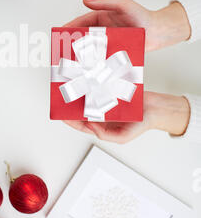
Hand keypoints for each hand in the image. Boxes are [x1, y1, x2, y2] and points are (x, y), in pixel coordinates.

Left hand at [64, 92, 189, 143]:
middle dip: (72, 104)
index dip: (70, 120)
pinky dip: (93, 84)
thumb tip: (90, 126)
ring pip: (89, 97)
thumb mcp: (122, 137)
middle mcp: (102, 113)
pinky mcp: (112, 90)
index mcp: (102, 126)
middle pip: (82, 109)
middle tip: (63, 97)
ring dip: (81, 93)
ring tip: (71, 87)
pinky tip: (86, 80)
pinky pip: (100, 87)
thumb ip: (105, 135)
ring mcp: (106, 101)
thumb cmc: (141, 125)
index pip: (81, 124)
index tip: (61, 115)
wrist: (156, 109)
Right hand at [65, 0, 190, 51]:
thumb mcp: (122, 4)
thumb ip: (104, 3)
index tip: (61, 31)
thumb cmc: (142, 15)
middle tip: (62, 46)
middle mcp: (104, 29)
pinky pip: (102, 55)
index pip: (83, 21)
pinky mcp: (115, 51)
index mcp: (102, 16)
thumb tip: (86, 1)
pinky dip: (94, 60)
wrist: (158, 31)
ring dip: (82, 52)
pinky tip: (88, 65)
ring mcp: (108, 41)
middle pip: (84, 35)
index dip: (71, 26)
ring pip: (91, 46)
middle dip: (72, 40)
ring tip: (72, 57)